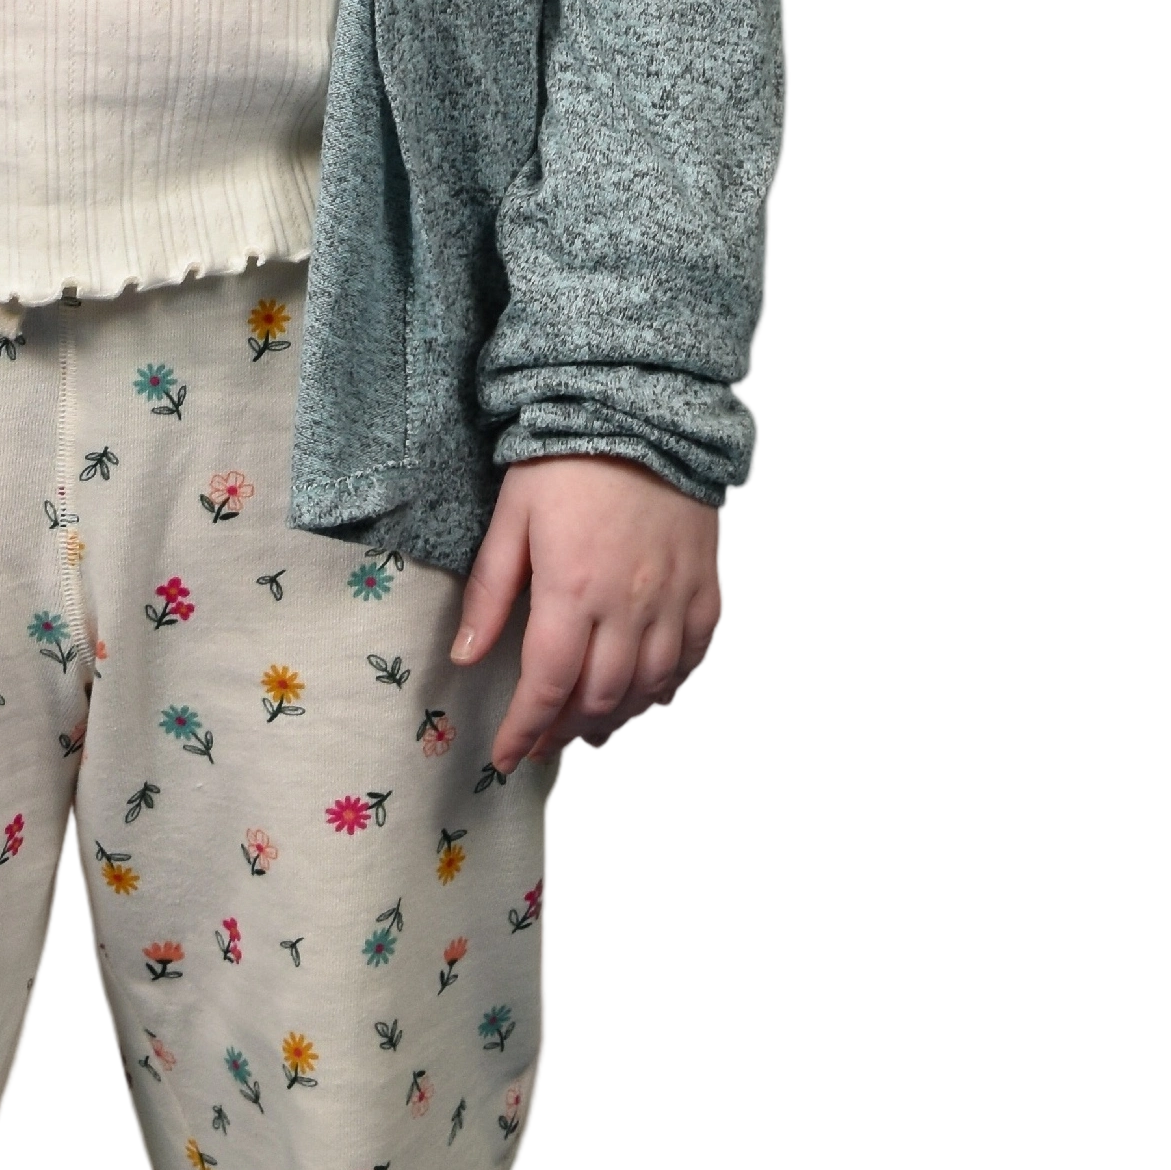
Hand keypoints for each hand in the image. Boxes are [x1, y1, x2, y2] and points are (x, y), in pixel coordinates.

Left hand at [449, 451, 725, 770]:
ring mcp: (673, 601)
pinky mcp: (705, 589)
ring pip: (646, 690)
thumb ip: (490, 590)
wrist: (646, 412)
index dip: (524, 730)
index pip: (546, 686)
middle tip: (539, 743)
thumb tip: (465, 656)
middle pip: (597, 699)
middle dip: (562, 732)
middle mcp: (628, 606)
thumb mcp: (512, 515)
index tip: (505, 757)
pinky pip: (690, 660)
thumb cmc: (568, 458)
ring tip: (583, 730)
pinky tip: (642, 696)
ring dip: (612, 720)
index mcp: (572, 589)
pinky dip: (664, 690)